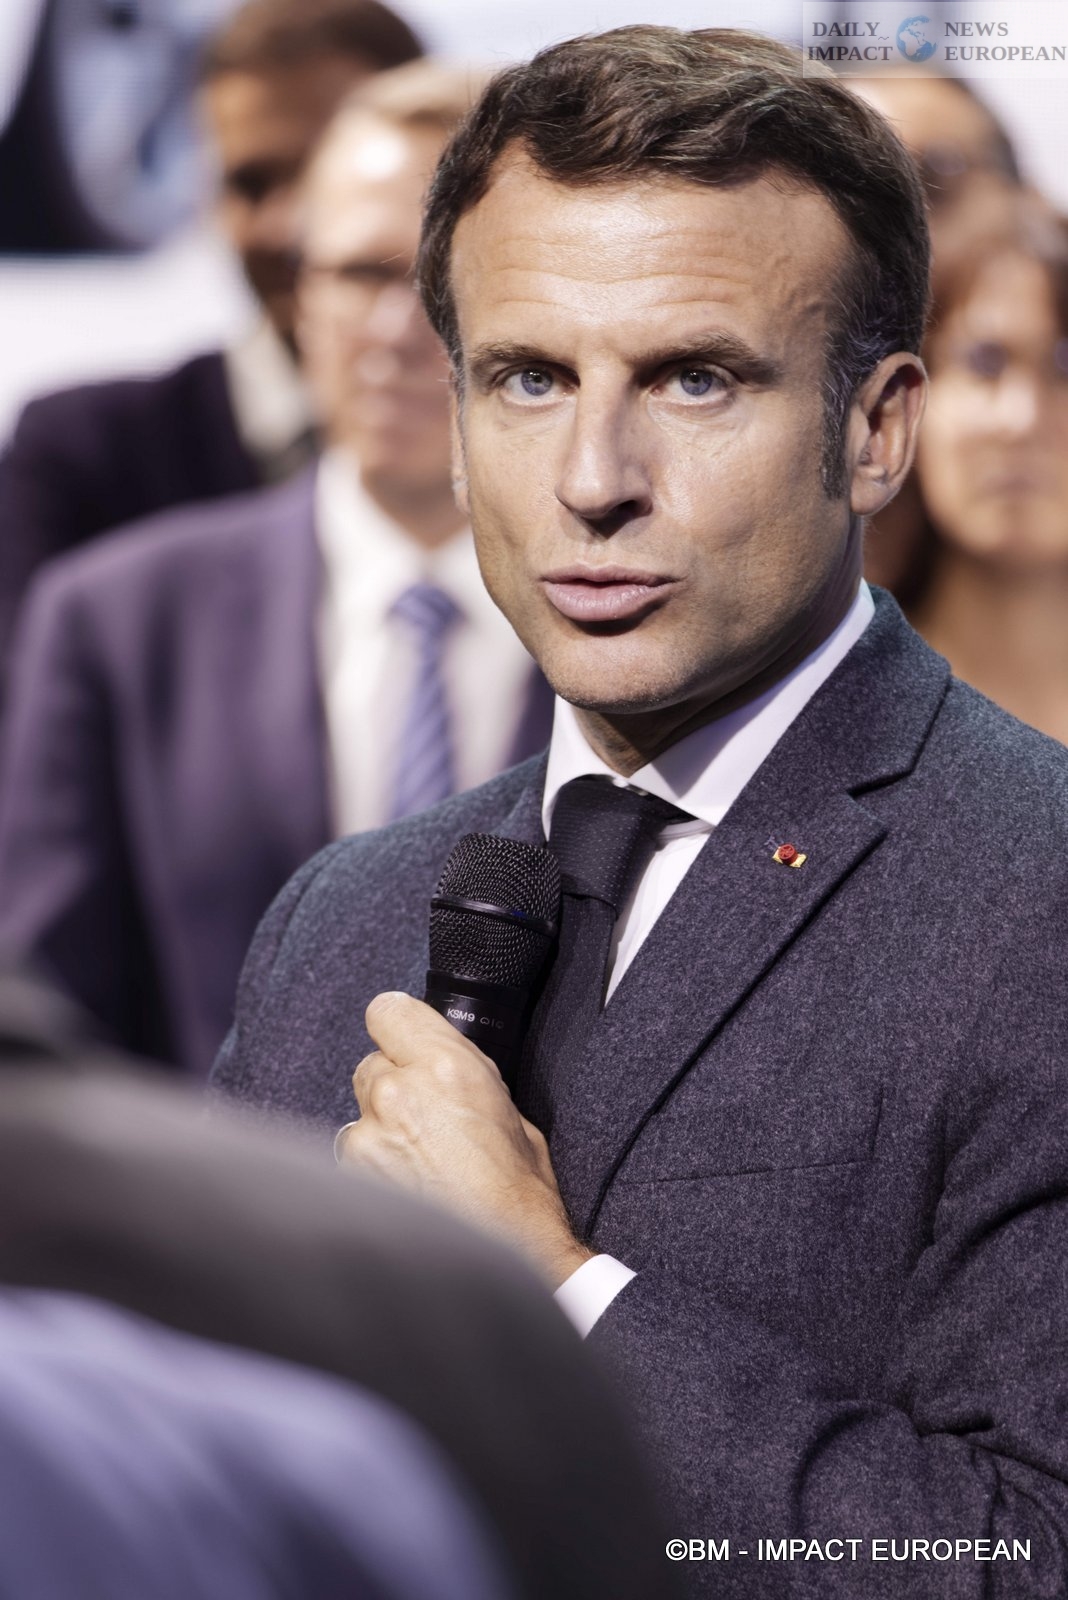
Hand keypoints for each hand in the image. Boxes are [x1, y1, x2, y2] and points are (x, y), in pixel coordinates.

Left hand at [337, 992, 592, 1287]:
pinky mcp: (351, 1175)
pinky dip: (372, 1168)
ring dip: (380, 1130)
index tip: (404, 1043)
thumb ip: (466, 1077)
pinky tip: (405, 1190)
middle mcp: (399, 1091)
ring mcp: (369, 1136)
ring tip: (418, 1165)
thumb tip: (441, 1066)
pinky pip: (353, 1156)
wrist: (507, 1255)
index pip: (387, 1010)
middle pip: (371, 1064)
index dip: (398, 1028)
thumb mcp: (509, 1112)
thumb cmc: (519, 1192)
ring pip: (360, 1113)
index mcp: (447, 1065)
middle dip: (393, 1085)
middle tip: (424, 1119)